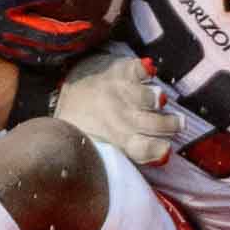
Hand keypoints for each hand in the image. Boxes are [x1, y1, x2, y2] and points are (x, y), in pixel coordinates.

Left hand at [51, 55, 180, 164]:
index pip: (147, 150)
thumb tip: (157, 159)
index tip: (166, 149)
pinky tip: (148, 72)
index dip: (160, 150)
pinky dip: (146, 70)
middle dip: (171, 124)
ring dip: (158, 99)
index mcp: (117, 140)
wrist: (52, 88)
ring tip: (160, 100)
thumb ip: (121, 153)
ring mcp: (120, 92)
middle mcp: (121, 118)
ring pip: (152, 98)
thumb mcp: (94, 144)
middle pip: (158, 125)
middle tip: (177, 123)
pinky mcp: (119, 70)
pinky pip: (140, 69)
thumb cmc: (79, 121)